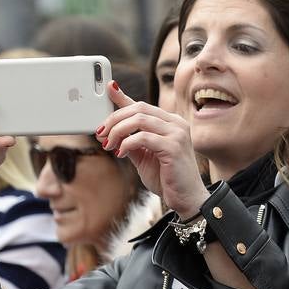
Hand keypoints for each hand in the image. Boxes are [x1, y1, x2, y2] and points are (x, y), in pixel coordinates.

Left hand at [97, 83, 207, 218]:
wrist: (186, 198)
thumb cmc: (167, 178)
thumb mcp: (143, 155)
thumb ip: (131, 140)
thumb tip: (110, 129)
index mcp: (171, 123)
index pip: (143, 105)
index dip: (123, 97)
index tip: (109, 90)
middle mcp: (176, 124)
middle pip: (139, 108)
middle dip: (114, 119)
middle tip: (101, 133)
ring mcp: (177, 134)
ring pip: (139, 120)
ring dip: (118, 131)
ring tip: (109, 145)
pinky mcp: (173, 147)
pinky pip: (143, 137)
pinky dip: (127, 144)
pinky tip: (120, 153)